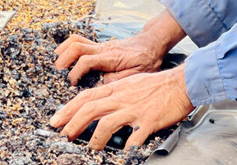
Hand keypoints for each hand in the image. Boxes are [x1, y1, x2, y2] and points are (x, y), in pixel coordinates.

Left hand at [49, 65, 192, 150]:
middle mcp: (122, 98)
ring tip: (90, 149)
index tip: (56, 120)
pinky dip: (127, 147)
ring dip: (94, 139)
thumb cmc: (157, 85)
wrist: (181, 83)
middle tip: (64, 136)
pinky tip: (123, 154)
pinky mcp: (148, 121)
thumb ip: (114, 92)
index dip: (68, 109)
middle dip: (73, 124)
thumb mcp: (130, 82)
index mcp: (116, 88)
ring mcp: (134, 109)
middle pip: (90, 109)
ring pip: (106, 123)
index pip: (85, 97)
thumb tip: (99, 103)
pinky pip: (134, 137)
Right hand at [54, 11, 185, 84]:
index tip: (71, 84)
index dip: (76, 72)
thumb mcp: (138, 74)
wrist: (152, 43)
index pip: (87, 60)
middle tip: (57, 74)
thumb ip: (118, 79)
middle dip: (63, 59)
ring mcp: (100, 45)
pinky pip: (80, 41)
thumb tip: (100, 84)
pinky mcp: (99, 46)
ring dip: (63, 50)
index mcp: (111, 57)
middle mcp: (103, 49)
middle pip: (76, 46)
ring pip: (76, 40)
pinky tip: (65, 58)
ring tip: (58, 65)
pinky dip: (69, 47)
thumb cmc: (147, 60)